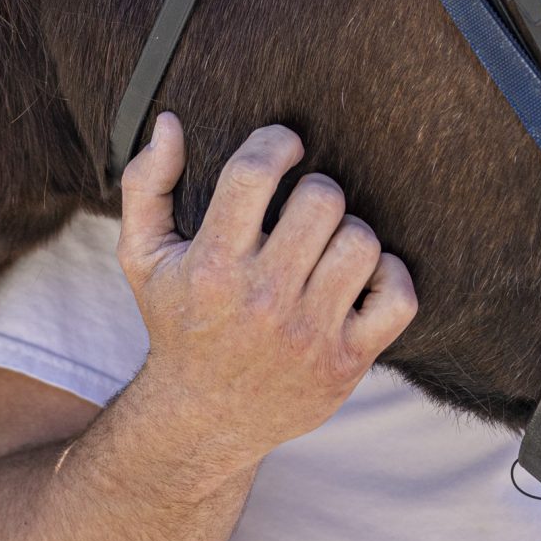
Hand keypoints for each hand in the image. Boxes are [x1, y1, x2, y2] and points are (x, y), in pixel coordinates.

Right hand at [117, 116, 416, 472]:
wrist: (202, 418)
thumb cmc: (178, 323)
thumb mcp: (143, 257)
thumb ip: (146, 185)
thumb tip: (170, 122)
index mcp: (212, 267)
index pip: (254, 174)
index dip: (278, 142)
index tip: (287, 145)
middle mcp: (262, 300)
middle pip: (322, 200)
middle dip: (317, 191)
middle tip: (304, 208)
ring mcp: (308, 335)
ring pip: (361, 243)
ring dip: (349, 233)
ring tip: (326, 245)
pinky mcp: (346, 362)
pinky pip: (397, 296)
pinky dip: (388, 276)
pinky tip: (360, 277)